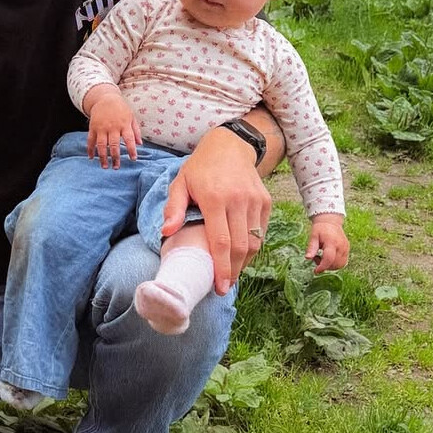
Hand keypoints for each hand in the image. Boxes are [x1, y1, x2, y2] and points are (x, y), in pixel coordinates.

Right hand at [85, 88, 141, 168]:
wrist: (105, 98)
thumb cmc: (121, 109)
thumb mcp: (131, 117)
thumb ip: (136, 131)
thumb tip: (140, 144)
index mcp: (124, 124)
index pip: (129, 139)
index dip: (132, 150)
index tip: (133, 159)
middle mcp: (113, 127)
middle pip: (114, 145)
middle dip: (115, 157)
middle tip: (116, 167)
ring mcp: (102, 128)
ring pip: (101, 145)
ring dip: (103, 157)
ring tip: (105, 166)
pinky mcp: (93, 127)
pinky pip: (90, 140)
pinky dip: (90, 149)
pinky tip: (91, 157)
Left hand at [161, 129, 272, 295]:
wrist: (230, 146)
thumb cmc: (201, 168)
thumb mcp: (181, 183)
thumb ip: (173, 208)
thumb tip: (167, 232)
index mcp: (215, 198)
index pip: (221, 241)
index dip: (221, 267)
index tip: (219, 287)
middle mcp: (239, 200)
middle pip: (241, 247)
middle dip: (233, 271)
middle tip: (223, 286)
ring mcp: (255, 201)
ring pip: (255, 242)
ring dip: (244, 262)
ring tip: (231, 273)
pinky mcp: (265, 201)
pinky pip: (262, 231)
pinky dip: (253, 247)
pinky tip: (241, 255)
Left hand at [307, 214, 348, 272]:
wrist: (330, 222)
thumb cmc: (320, 229)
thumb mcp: (313, 236)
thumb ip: (311, 247)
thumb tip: (308, 258)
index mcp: (332, 242)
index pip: (329, 258)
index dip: (322, 267)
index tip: (315, 271)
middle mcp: (341, 246)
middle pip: (335, 264)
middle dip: (325, 266)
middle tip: (317, 259)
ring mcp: (346, 249)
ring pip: (340, 265)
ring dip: (330, 266)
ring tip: (322, 258)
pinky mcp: (347, 250)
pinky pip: (343, 262)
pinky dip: (335, 264)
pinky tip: (329, 258)